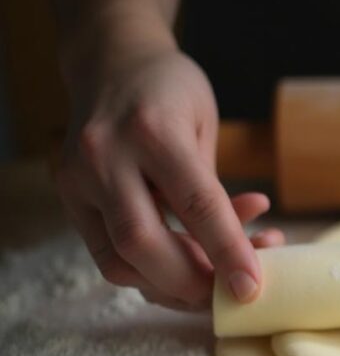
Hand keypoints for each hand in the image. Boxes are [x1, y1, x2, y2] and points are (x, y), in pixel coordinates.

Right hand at [56, 45, 283, 309]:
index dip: (228, 253)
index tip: (252, 289)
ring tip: (215, 277)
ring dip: (172, 285)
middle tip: (230, 294)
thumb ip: (215, 193)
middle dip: (192, 283)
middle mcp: (105, 155)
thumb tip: (242, 258)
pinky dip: (154, 270)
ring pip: (120, 260)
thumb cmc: (171, 91)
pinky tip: (189, 257)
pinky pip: (111, 254)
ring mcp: (79, 178)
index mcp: (152, 130)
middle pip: (143, 243)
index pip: (196, 204)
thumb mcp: (205, 126)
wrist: (111, 61)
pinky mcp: (70, 198)